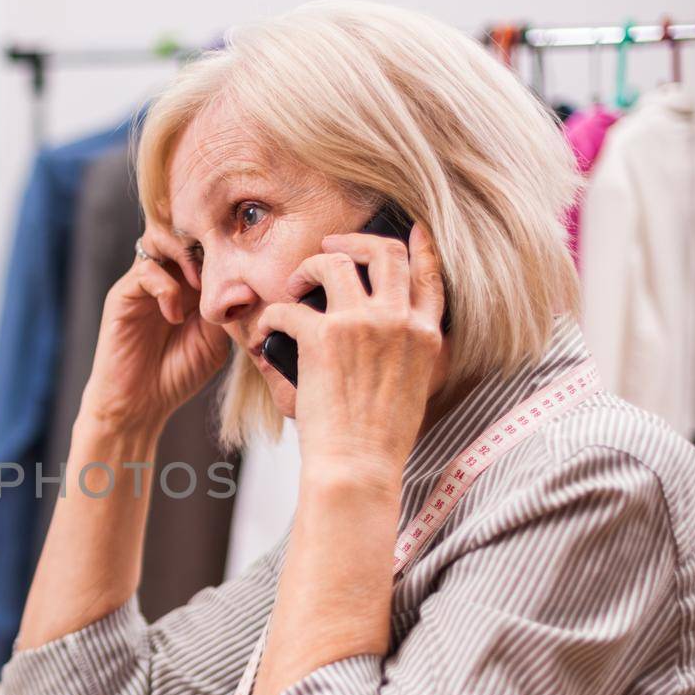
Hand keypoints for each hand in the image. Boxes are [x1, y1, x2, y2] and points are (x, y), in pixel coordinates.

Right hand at [78, 227, 231, 434]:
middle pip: (180, 227)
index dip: (224, 240)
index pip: (204, 241)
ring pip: (159, 237)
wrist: (140, 404)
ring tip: (200, 286)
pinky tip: (175, 316)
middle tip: (223, 261)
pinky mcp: (123, 296)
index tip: (246, 256)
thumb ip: (227, 307)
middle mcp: (165, 275)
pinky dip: (166, 288)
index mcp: (189, 282)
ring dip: (184, 254)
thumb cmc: (178, 374)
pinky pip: (145, 271)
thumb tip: (250, 280)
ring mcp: (142, 284)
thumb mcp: (216, 340)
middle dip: (204, 237)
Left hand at [264, 223, 446, 486]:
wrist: (358, 465)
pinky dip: (271, 316)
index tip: (411, 229)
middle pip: (384, 252)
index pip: (428, 275)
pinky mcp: (323, 337)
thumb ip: (408, 352)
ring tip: (292, 285)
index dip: (420, 244)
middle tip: (329, 248)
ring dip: (308, 267)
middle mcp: (398, 322)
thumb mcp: (415, 388)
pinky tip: (265, 332)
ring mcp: (362, 325)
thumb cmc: (378, 438)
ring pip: (334, 263)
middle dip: (352, 241)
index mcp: (426, 335)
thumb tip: (386, 327)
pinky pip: (287, 308)